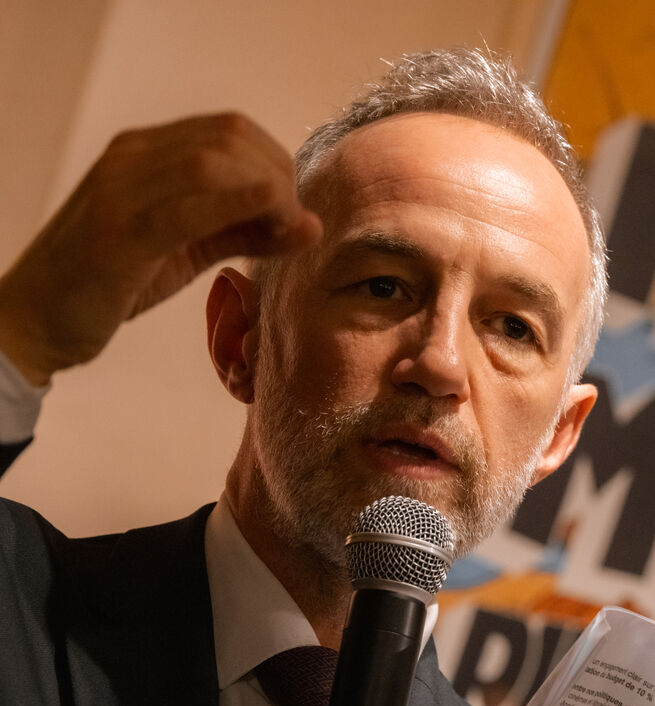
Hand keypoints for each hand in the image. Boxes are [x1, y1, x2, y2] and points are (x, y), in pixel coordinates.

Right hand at [0, 112, 320, 385]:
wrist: (35, 318)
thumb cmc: (114, 281)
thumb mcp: (187, 247)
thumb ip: (242, 229)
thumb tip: (310, 223)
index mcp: (143, 151)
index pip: (229, 129)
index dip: (277, 161)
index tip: (295, 207)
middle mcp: (129, 158)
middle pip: (228, 139)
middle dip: (280, 176)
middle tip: (297, 224)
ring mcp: (119, 191)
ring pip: (212, 164)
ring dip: (269, 194)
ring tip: (287, 233)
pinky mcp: (118, 234)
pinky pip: (187, 207)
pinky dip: (239, 203)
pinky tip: (276, 212)